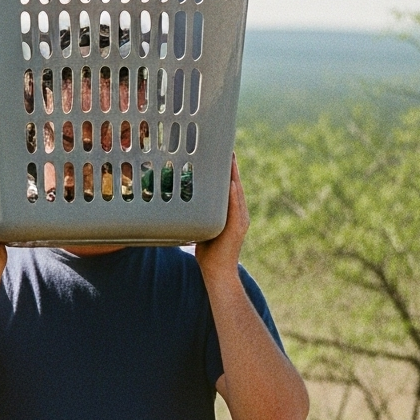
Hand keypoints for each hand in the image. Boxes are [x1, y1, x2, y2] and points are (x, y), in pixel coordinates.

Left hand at [196, 153, 248, 285]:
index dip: (226, 170)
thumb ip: (196, 214)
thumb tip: (179, 203)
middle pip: (235, 184)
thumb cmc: (207, 252)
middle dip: (231, 167)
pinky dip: (232, 194)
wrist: (217, 272)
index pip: (228, 186)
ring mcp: (240, 219)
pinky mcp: (238, 227)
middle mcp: (238, 212)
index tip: (221, 154)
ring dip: (233, 175)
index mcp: (230, 212)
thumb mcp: (201, 227)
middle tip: (227, 148)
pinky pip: (235, 207)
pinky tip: (230, 183)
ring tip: (230, 158)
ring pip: (237, 192)